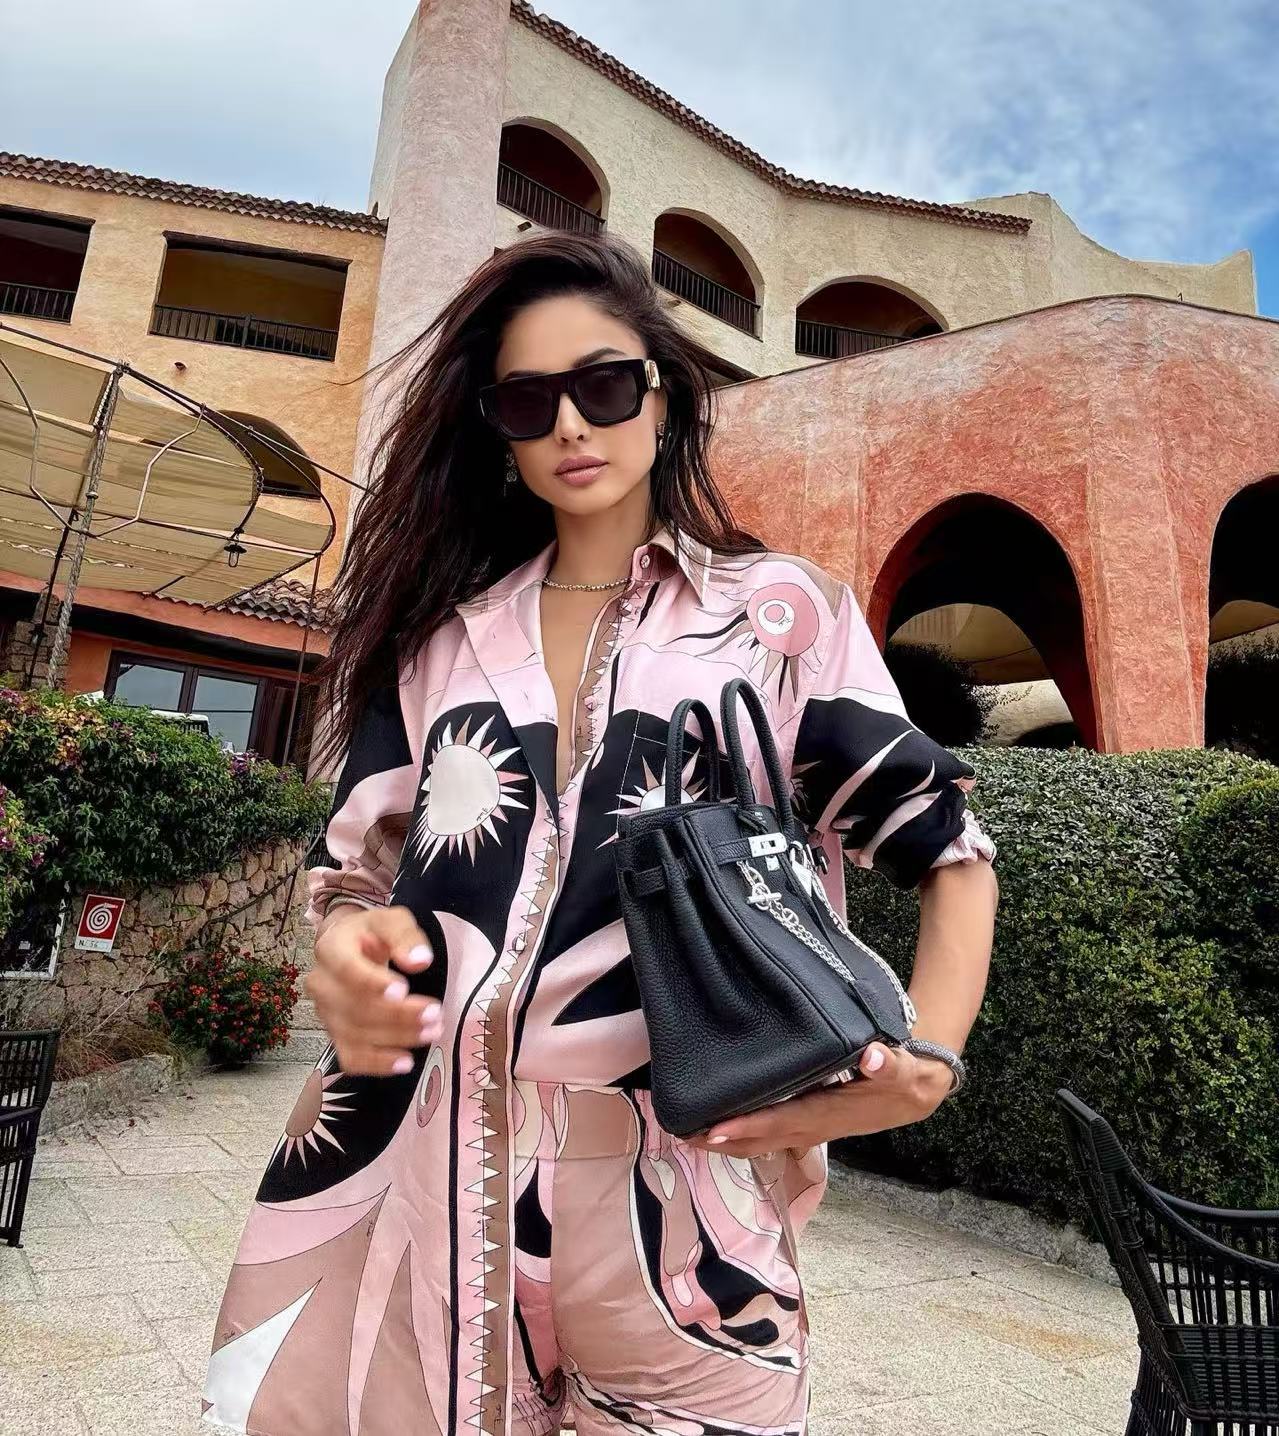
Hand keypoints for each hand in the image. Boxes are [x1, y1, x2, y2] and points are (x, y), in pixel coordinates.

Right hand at [303, 904, 441, 1075]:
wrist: (350, 946)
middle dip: (397, 1015)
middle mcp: (321, 983)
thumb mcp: (391, 921)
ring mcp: (325, 1012)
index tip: (403, 990)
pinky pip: (350, 1057)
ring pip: (355, 1034)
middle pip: (354, 1007)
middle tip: (434, 1014)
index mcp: (331, 949)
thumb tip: (420, 960)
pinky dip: (376, 1063)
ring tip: (431, 1032)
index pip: (347, 969)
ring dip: (396, 1038)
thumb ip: (405, 937)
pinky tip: (404, 1061)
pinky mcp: (335, 1034)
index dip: (372, 983)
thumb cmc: (373, 933)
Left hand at [684, 1042, 954, 1157]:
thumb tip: (872, 1058)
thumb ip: (888, 1063)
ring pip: (762, 1140)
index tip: (712, 1129)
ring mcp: (810, 1126)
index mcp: (828, 1112)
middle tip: (682, 1134)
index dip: (747, 1128)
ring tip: (689, 1134)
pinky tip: (723, 1124)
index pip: (780, 1121)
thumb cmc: (906, 1076)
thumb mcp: (903, 1067)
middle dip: (723, 1141)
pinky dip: (744, 1131)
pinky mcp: (810, 1119)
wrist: (918, 1090)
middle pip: (761, 1140)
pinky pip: (770, 1131)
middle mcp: (814, 1125)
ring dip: (728, 1141)